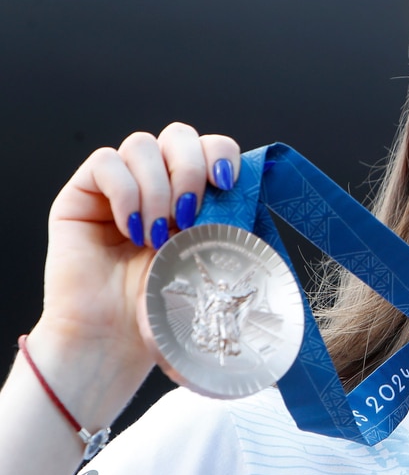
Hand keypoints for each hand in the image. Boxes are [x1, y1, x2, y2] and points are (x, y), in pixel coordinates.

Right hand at [33, 123, 240, 394]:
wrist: (115, 340)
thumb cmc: (163, 309)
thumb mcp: (211, 263)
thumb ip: (232, 225)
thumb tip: (260, 197)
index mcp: (194, 194)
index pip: (211, 146)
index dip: (221, 154)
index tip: (226, 185)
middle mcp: (157, 183)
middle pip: (179, 134)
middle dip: (190, 168)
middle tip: (189, 215)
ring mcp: (118, 185)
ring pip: (142, 144)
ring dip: (157, 187)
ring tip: (157, 234)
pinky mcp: (82, 194)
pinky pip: (105, 162)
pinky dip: (124, 192)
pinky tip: (131, 229)